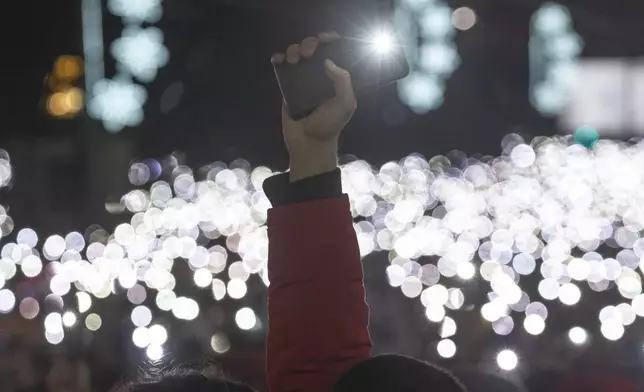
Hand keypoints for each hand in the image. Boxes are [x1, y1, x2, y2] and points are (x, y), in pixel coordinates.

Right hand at [271, 31, 356, 181]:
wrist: (308, 142)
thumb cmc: (329, 124)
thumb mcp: (345, 104)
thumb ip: (343, 82)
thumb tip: (328, 61)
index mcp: (335, 77)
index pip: (334, 52)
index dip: (329, 40)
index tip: (323, 38)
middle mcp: (319, 75)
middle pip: (313, 49)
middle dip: (309, 44)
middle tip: (307, 54)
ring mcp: (302, 80)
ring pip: (296, 54)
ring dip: (294, 50)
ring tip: (293, 60)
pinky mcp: (287, 87)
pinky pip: (282, 68)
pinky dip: (278, 59)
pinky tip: (278, 60)